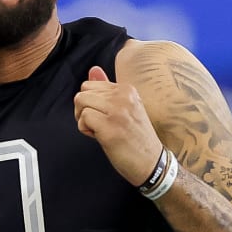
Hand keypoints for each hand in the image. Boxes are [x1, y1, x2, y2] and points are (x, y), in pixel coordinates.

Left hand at [74, 66, 164, 185]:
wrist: (151, 162)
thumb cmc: (135, 138)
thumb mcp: (125, 108)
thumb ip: (107, 89)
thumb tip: (93, 69)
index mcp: (127, 89)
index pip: (90, 85)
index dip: (91, 104)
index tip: (105, 117)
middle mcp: (124, 96)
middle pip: (82, 93)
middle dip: (84, 110)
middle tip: (101, 125)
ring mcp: (117, 111)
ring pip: (80, 103)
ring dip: (83, 120)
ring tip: (100, 130)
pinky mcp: (110, 127)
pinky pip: (83, 118)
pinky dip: (85, 130)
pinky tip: (99, 137)